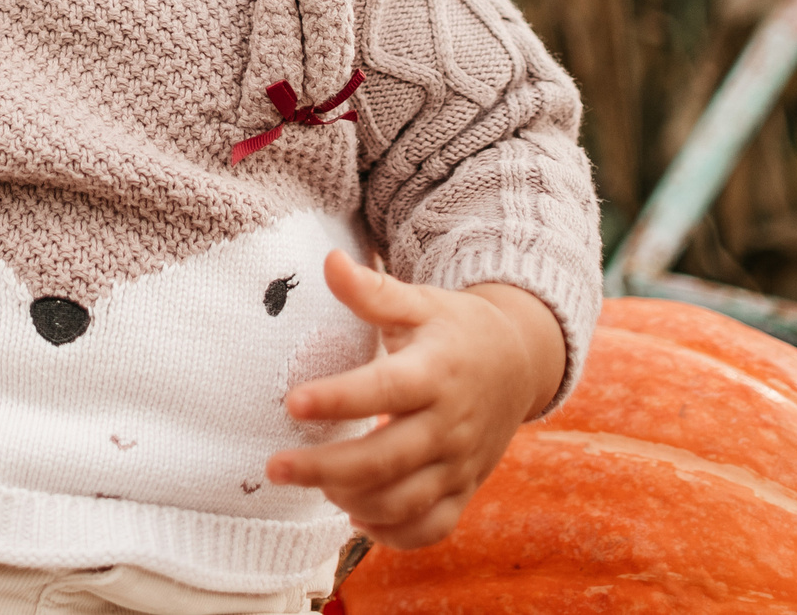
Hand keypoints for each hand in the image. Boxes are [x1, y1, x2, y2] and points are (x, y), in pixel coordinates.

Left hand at [264, 252, 565, 548]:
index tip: (291, 403)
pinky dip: (393, 533)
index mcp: (435, 372)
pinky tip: (354, 515)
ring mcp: (459, 463)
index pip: (383, 390)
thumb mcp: (420, 303)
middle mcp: (450, 424)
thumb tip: (328, 262)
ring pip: (406, 501)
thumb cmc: (454, 329)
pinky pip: (431, 527)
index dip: (338, 400)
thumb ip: (373, 291)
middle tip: (276, 466)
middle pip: (387, 459)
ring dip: (353, 500)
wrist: (520, 363)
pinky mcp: (464, 489)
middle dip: (327, 469)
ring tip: (312, 485)